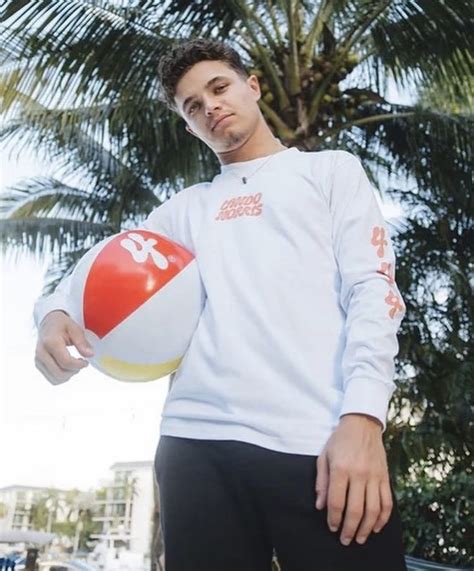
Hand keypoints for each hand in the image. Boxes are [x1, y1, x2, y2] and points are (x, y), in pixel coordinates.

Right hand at [35, 310, 93, 384]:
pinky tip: (66, 366)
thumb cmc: (62, 324)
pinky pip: (51, 378)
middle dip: (74, 371)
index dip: (79, 365)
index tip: (86, 362)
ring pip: (55, 379)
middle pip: (59, 373)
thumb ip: (82, 342)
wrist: (48, 322)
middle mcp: (42, 353)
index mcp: (51, 342)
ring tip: (74, 364)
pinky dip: (61, 376)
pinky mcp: (38, 364)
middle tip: (80, 363)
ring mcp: (38, 360)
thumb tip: (90, 355)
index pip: (66, 362)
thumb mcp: (75, 328)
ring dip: (68, 375)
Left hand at [315, 413, 392, 545]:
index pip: (337, 502)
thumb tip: (320, 506)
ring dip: (367, 529)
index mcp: (341, 468)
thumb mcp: (324, 456)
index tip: (331, 527)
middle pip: (356, 510)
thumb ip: (322, 481)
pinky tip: (376, 527)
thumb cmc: (340, 440)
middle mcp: (359, 474)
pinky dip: (383, 518)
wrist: (362, 423)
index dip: (334, 518)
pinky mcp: (385, 477)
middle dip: (350, 529)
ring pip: (373, 510)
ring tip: (360, 538)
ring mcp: (375, 476)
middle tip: (345, 540)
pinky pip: (387, 502)